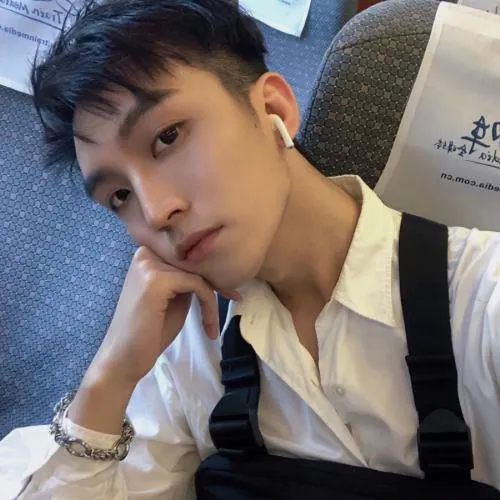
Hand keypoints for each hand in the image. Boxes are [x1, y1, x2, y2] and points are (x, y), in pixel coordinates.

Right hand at [87, 246, 239, 387]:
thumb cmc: (149, 333)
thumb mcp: (174, 299)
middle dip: (217, 283)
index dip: (210, 273)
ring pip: (199, 274)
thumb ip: (186, 280)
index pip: (188, 257)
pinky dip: (209, 307)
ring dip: (212, 301)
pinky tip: (208, 328)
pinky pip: (198, 285)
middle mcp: (145, 254)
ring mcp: (149, 265)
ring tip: (212, 326)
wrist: (124, 360)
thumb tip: (213, 269)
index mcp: (147, 256)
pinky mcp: (157, 280)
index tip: (228, 291)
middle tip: (234, 298)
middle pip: (195, 262)